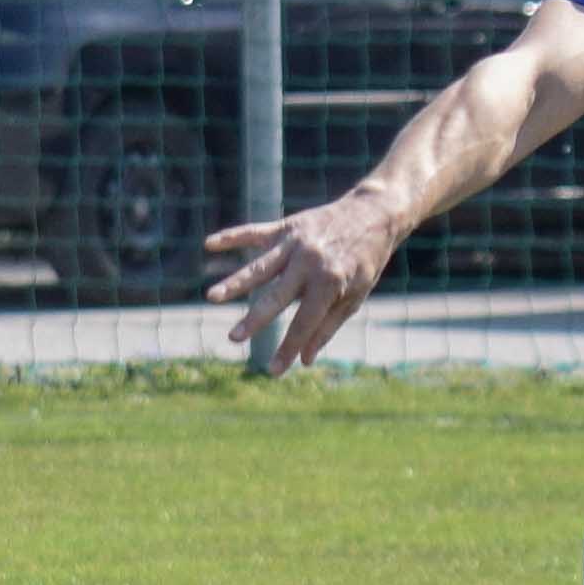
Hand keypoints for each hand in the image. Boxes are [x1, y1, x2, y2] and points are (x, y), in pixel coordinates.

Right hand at [211, 191, 405, 365]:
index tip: (273, 371)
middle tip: (233, 337)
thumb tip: (305, 360)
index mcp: (331, 282)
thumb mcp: (355, 297)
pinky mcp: (286, 227)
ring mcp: (296, 243)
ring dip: (235, 282)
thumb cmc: (365, 262)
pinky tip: (209, 244)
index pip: (305, 323)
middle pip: (277, 296)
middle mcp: (310, 262)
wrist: (374, 214)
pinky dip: (232, 236)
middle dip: (255, 319)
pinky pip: (255, 231)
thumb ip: (327, 327)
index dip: (289, 349)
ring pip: (260, 266)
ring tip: (212, 297)